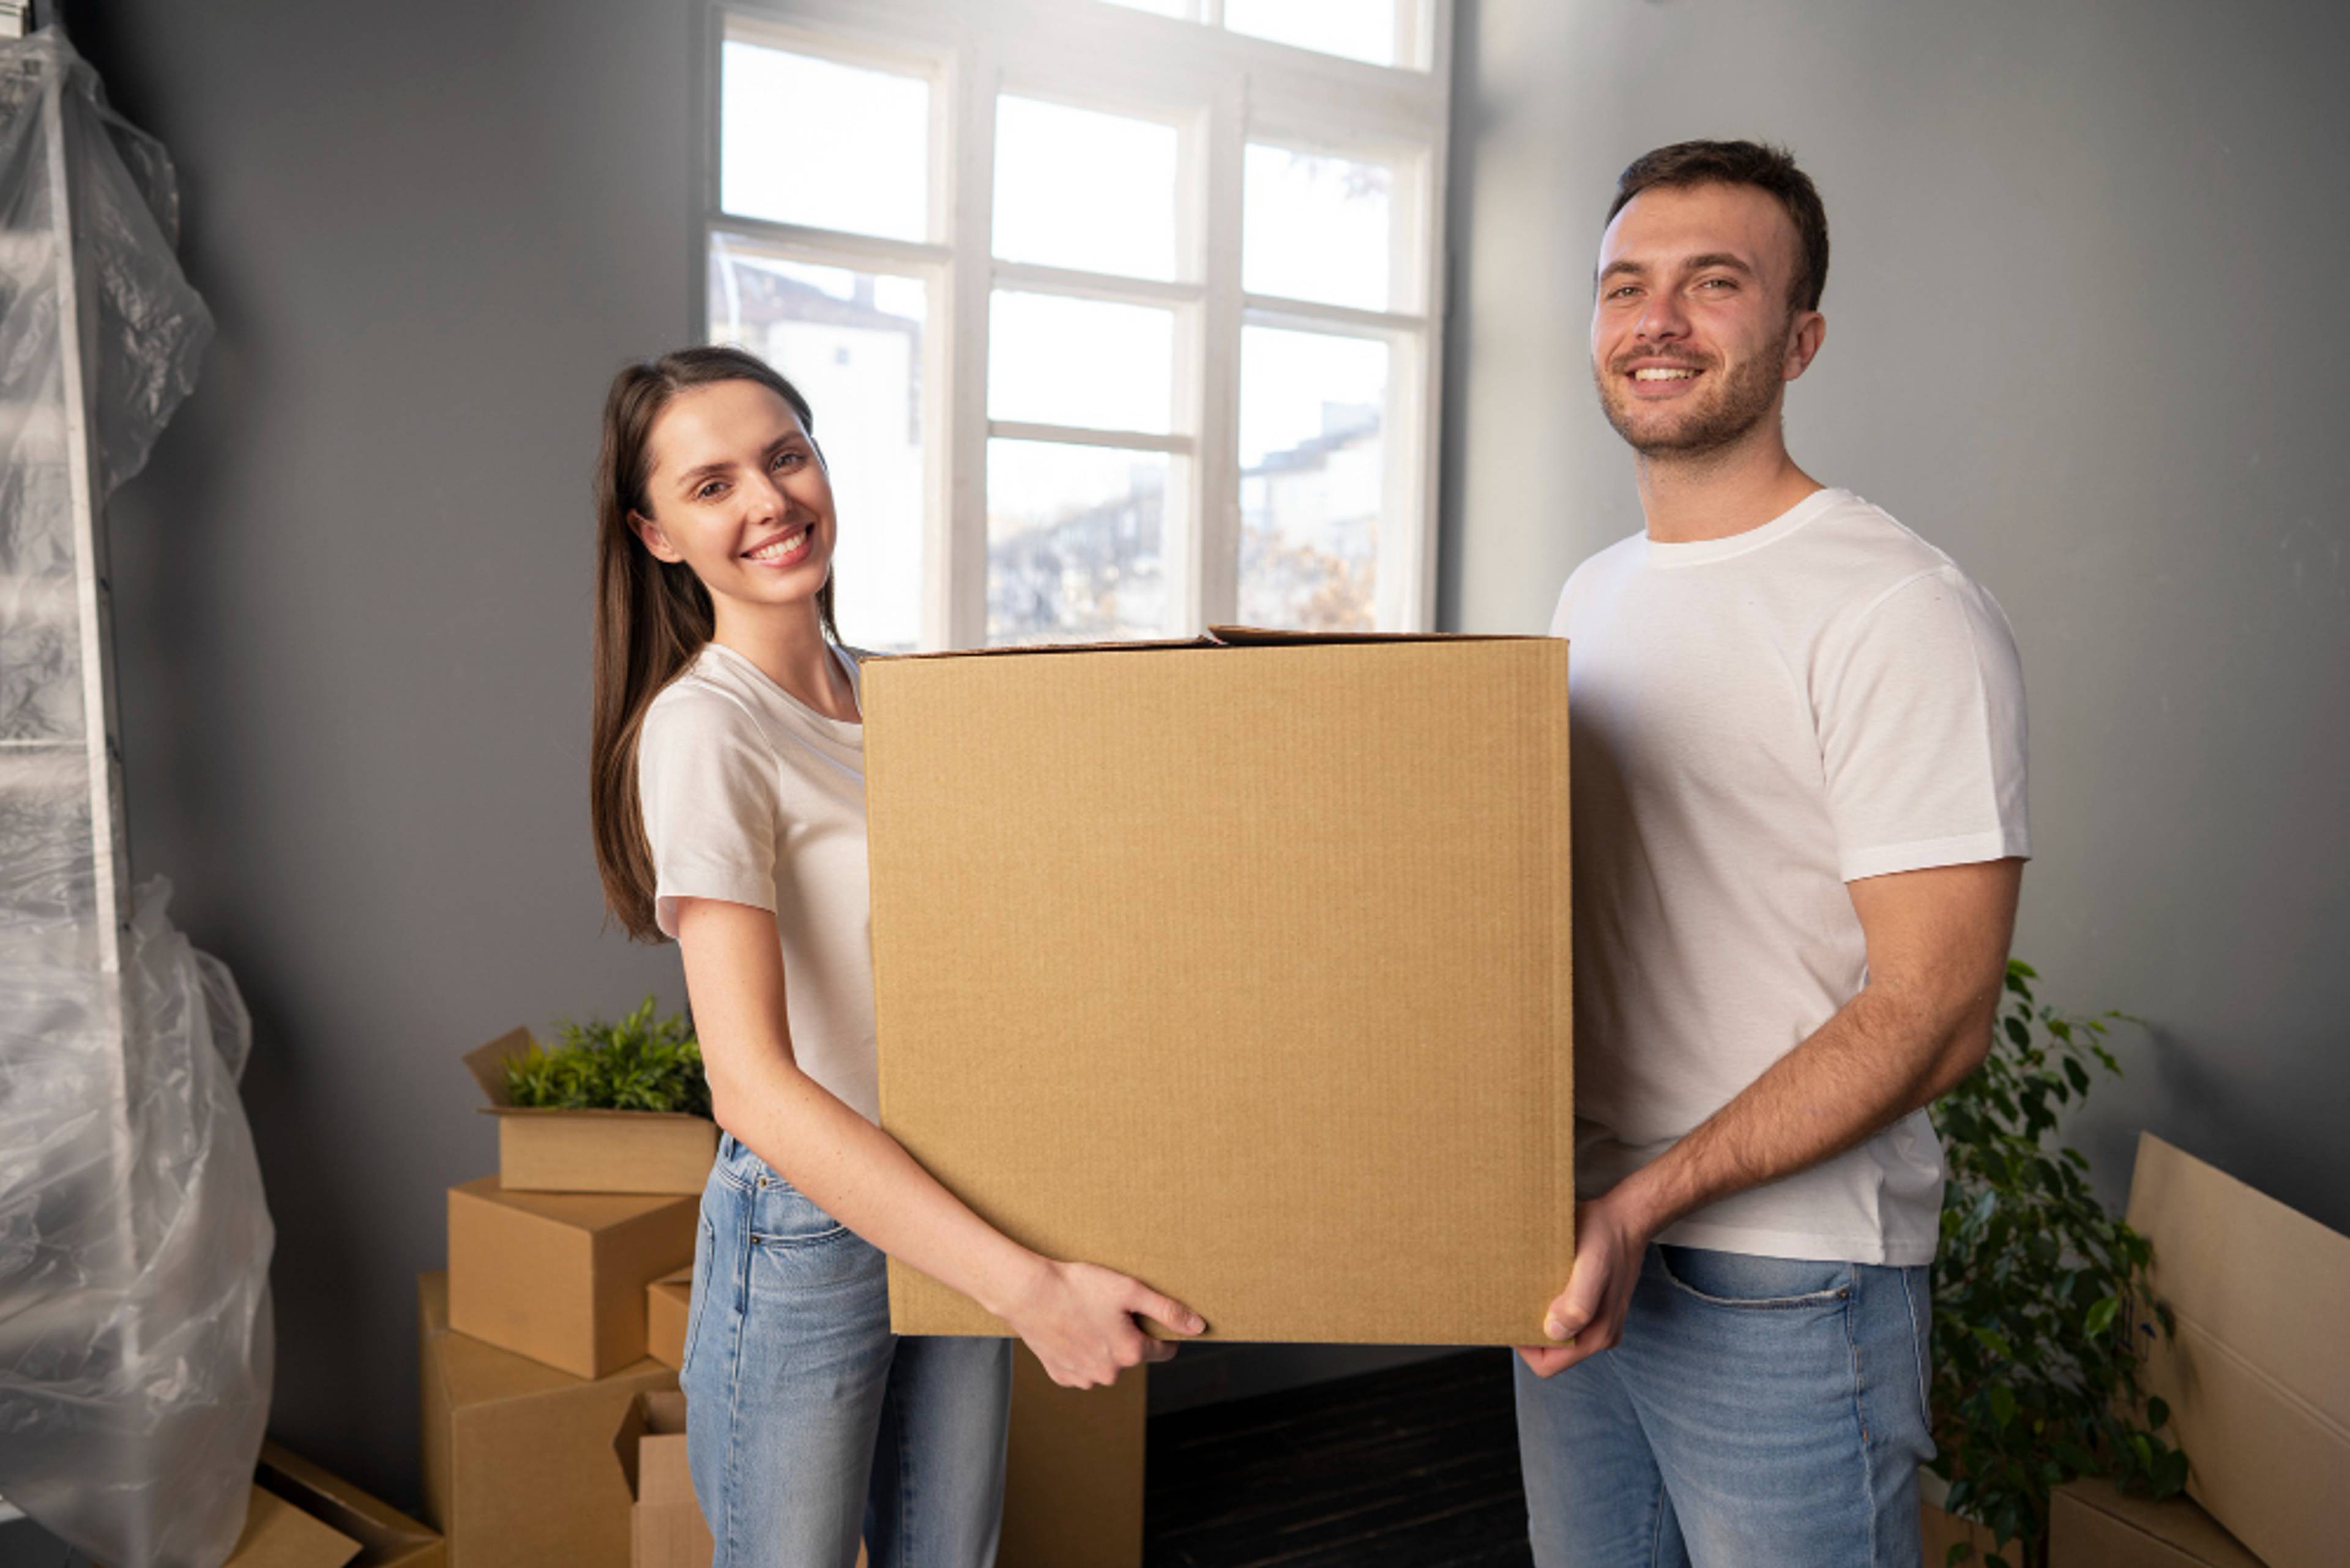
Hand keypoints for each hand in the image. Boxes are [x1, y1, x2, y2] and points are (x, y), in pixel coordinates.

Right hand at [1001, 1257, 1205, 1388]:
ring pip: (1106, 1363)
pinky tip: (1071, 1330)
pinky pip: (1081, 1367)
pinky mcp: (1060, 1375)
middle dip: (1126, 1336)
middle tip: (1109, 1309)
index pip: (1163, 1351)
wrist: (1028, 1293)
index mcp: (1130, 1354)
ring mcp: (1083, 1378)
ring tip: (1087, 1317)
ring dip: (1103, 1346)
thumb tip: (1198, 1327)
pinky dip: (1080, 1352)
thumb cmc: (1079, 1287)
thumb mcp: (1129, 1290)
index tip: (1150, 1317)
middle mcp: (1108, 1374)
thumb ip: (1167, 1310)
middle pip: (1131, 1356)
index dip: (1161, 1332)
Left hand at [1517, 1188, 1652, 1378]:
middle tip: (1516, 1302)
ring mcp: (1599, 1321)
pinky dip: (1550, 1305)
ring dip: (1539, 1317)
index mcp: (1598, 1334)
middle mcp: (1600, 1333)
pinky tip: (1543, 1284)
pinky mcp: (1596, 1305)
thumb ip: (1577, 1304)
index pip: (1548, 1364)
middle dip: (1530, 1332)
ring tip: (1528, 1292)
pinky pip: (1566, 1316)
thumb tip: (1553, 1331)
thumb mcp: (1591, 1267)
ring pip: (1558, 1334)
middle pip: (1551, 1352)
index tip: (1513, 1317)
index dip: (1525, 1348)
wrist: (1626, 1215)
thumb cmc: (1606, 1237)